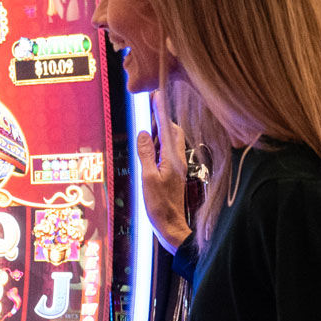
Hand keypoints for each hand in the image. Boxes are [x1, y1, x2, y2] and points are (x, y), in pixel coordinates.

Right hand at [134, 89, 192, 252]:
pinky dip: (158, 145)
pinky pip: (166, 153)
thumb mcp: (148, 178)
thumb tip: (142, 132)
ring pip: (170, 142)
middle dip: (162, 119)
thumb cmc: (159, 205)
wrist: (171, 226)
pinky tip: (149, 149)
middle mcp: (177, 160)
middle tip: (149, 110)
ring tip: (146, 128)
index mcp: (172, 158)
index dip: (161, 110)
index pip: (167, 127)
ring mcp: (176, 167)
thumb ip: (145, 153)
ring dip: (159, 132)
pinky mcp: (173, 174)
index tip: (156, 94)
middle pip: (172, 132)